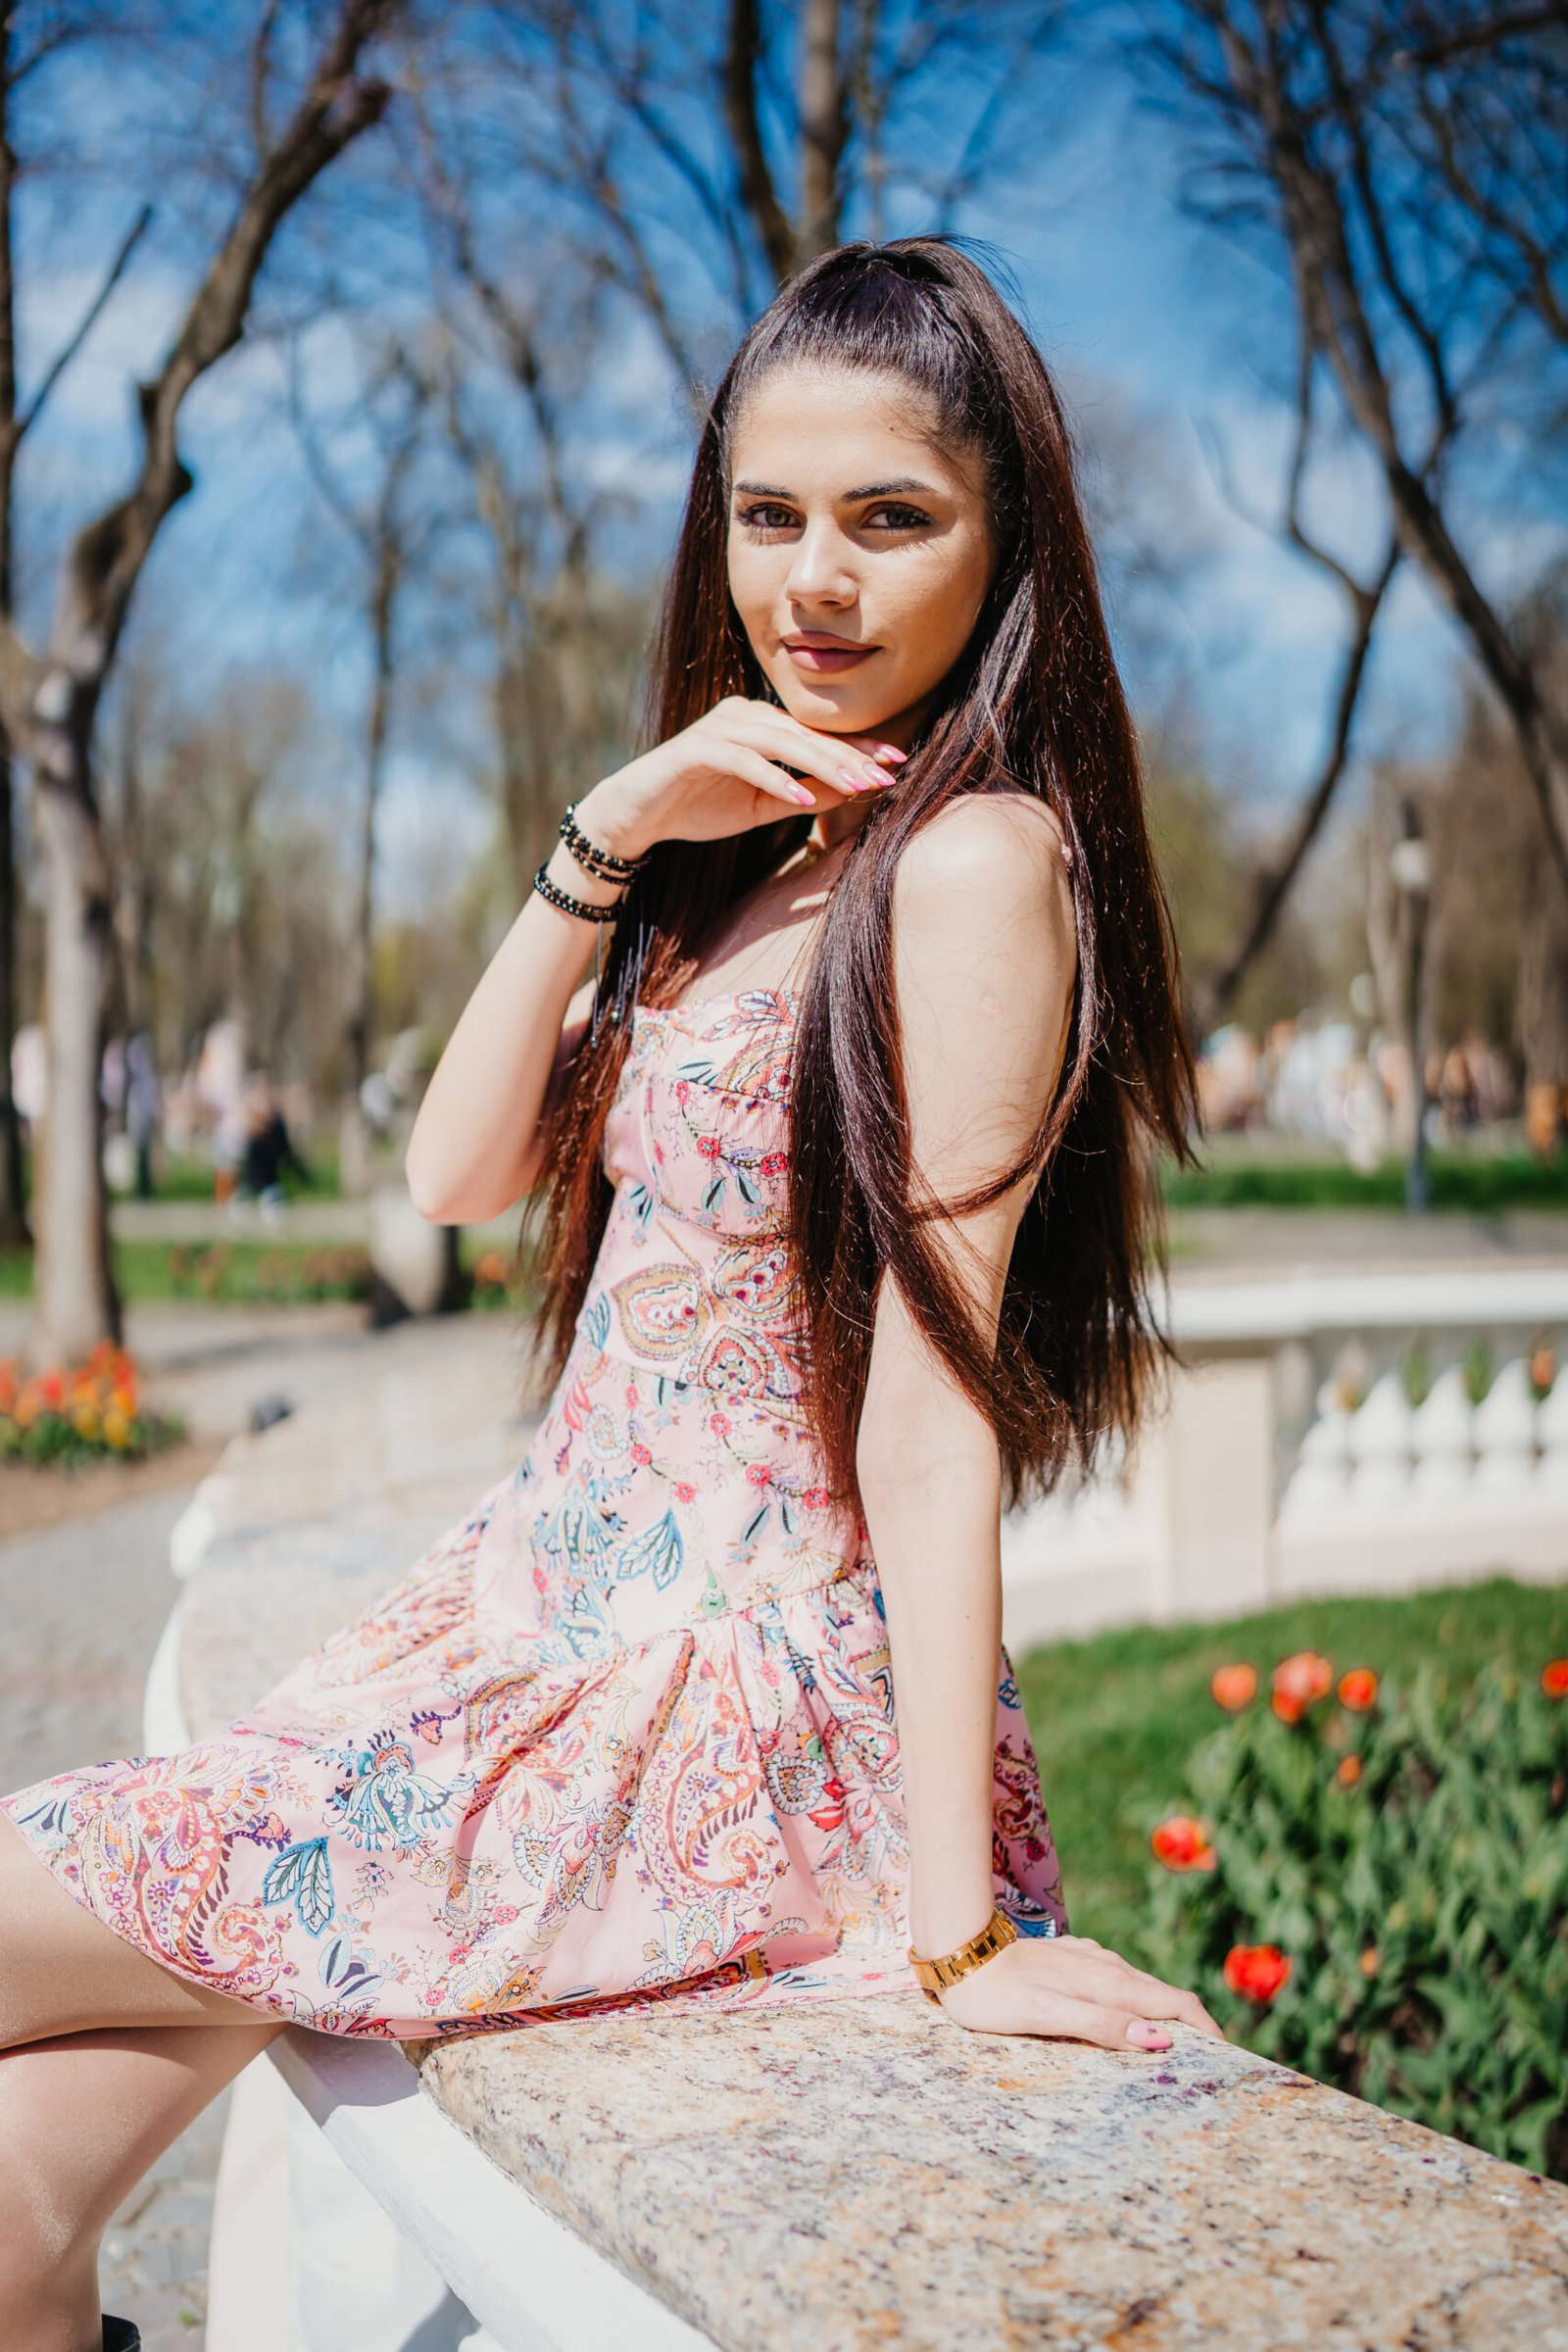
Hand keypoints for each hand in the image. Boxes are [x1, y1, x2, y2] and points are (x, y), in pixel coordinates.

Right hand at [573, 694, 906, 861]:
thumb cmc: (697, 807)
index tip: (897, 764)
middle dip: (849, 755)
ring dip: (821, 764)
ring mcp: (719, 727)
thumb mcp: (760, 806)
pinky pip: (744, 760)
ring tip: (856, 786)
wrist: (635, 815)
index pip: (817, 735)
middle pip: (807, 734)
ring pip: (782, 740)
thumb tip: (849, 792)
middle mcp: (743, 715)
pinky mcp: (697, 748)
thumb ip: (801, 795)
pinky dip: (774, 778)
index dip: (857, 748)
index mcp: (760, 724)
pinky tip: (801, 800)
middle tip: (887, 775)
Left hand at [934, 1930, 1227, 2048]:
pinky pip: (1117, 1986)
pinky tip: (1126, 2023)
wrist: (959, 1950)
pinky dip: (1135, 2007)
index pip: (1177, 2004)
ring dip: (1164, 2019)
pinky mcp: (1074, 1962)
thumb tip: (1159, 2039)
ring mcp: (1091, 1960)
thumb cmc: (996, 1992)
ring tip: (1176, 2055)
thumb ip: (1102, 2024)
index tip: (1230, 2063)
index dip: (1208, 2032)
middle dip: (1193, 2031)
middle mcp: (1107, 1966)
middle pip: (1166, 1998)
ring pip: (1142, 1991)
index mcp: (1109, 1981)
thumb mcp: (1046, 2014)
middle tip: (1211, 2070)